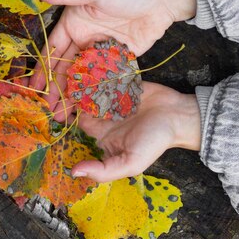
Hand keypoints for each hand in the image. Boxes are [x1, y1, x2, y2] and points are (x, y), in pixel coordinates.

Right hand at [30, 0, 195, 109]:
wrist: (162, 0)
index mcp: (73, 23)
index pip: (53, 50)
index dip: (42, 69)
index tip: (33, 88)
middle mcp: (84, 38)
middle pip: (65, 67)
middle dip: (56, 88)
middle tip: (49, 109)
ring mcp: (100, 51)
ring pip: (82, 76)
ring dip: (73, 94)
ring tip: (64, 114)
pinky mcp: (117, 60)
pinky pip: (102, 78)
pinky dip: (94, 92)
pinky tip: (87, 107)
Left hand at [71, 82, 200, 182]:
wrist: (179, 116)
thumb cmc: (155, 142)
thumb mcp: (130, 163)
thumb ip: (103, 170)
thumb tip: (74, 173)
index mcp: (102, 136)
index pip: (77, 127)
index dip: (68, 118)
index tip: (59, 108)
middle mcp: (104, 117)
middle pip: (80, 104)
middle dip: (73, 96)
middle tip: (66, 85)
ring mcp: (112, 99)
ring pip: (89, 88)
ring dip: (83, 82)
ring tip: (77, 72)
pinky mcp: (122, 84)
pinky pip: (104, 77)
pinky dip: (97, 73)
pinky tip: (91, 65)